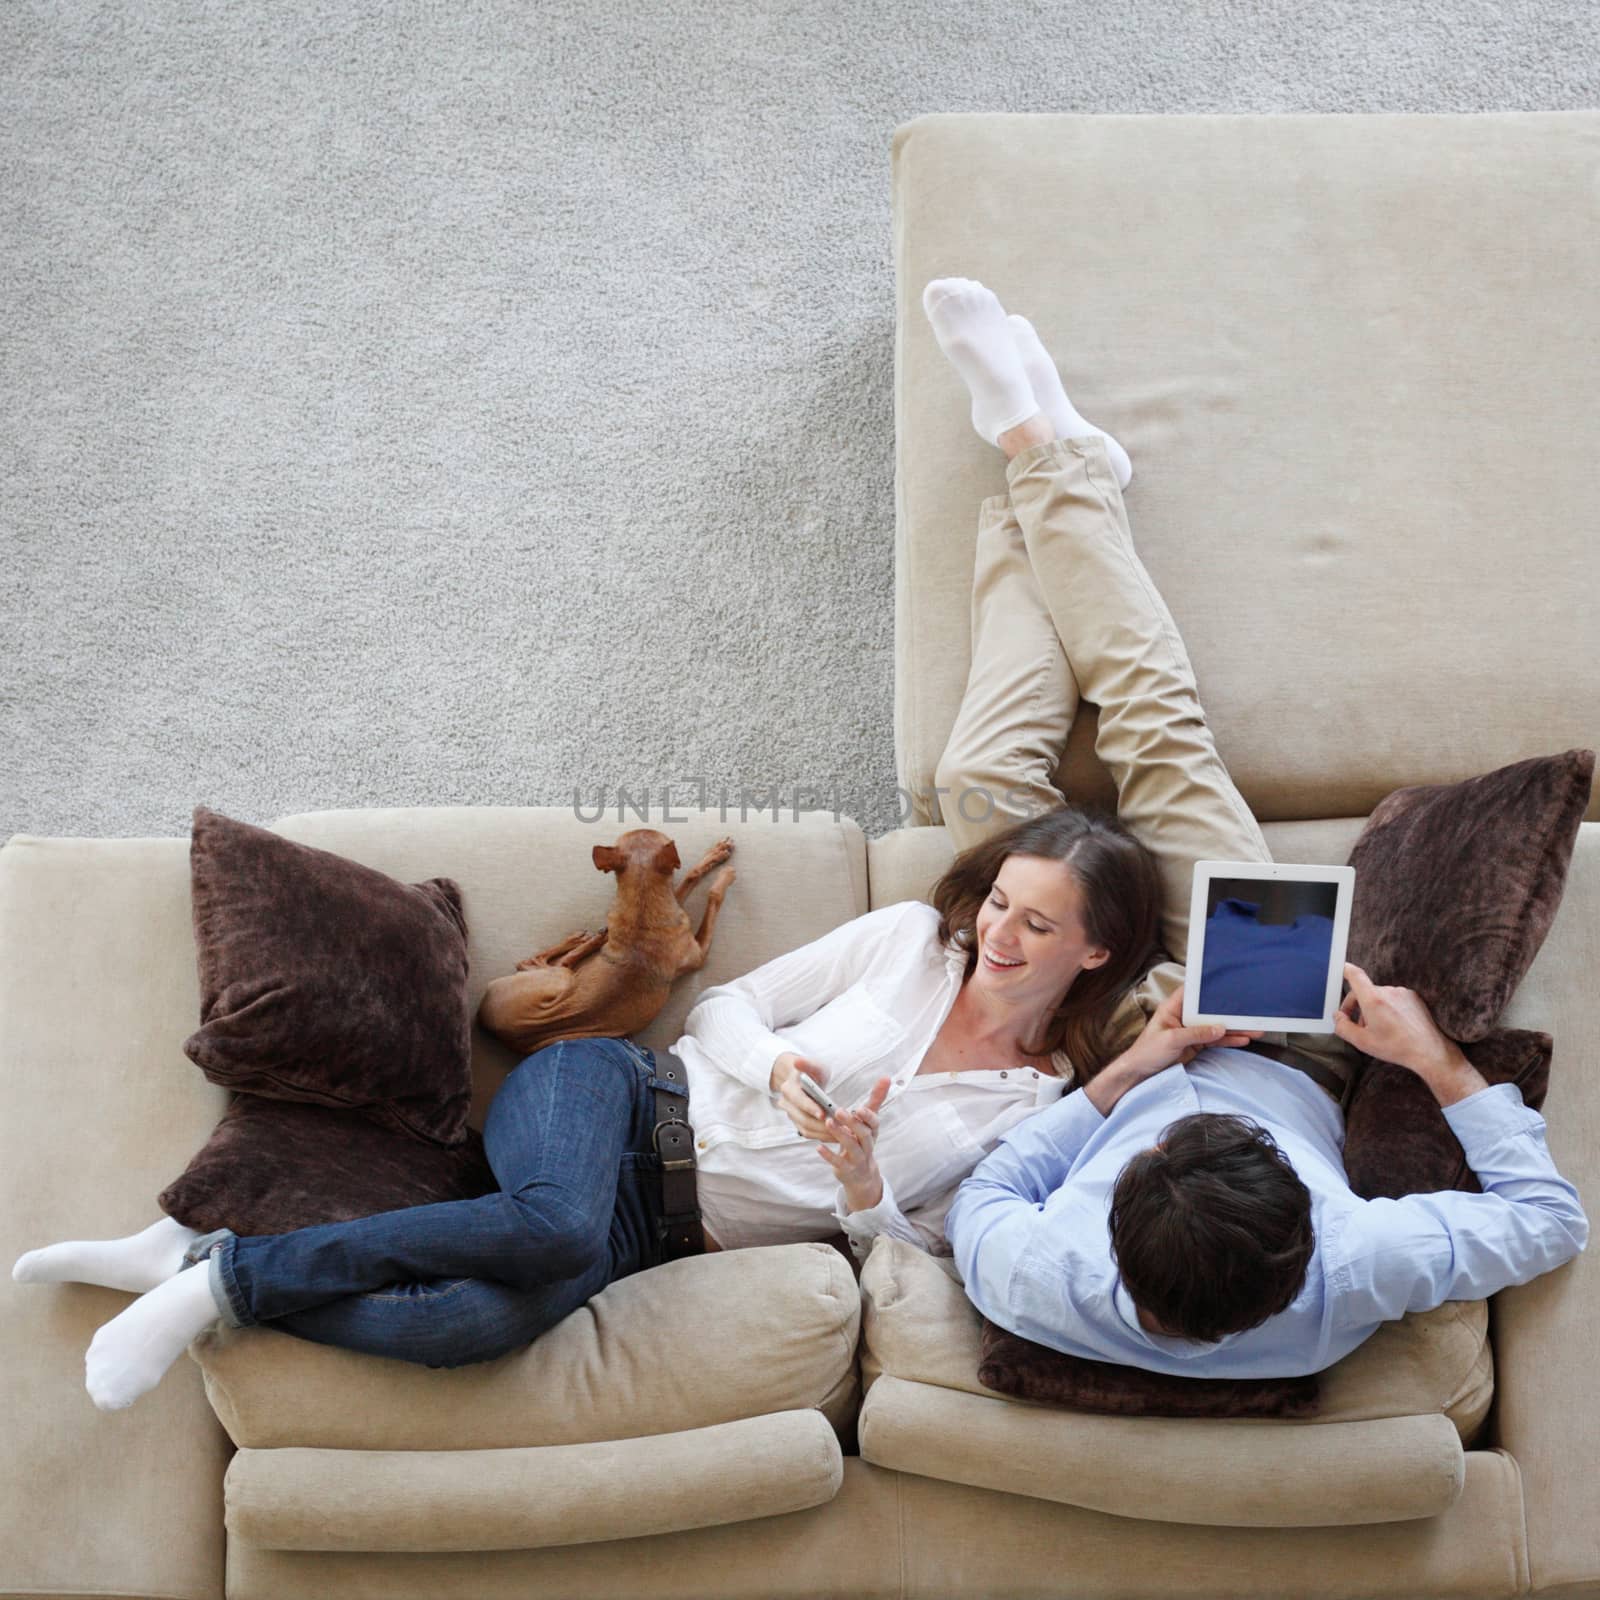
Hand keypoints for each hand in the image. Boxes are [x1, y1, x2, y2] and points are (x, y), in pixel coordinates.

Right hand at [769, 1052, 837, 1140]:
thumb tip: (797, 1061)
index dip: (810, 1108)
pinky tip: (837, 1136)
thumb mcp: (814, 1066)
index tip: (824, 1115)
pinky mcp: (797, 1123)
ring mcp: (791, 1115)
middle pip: (803, 1118)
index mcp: (789, 1088)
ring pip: (805, 1128)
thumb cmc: (812, 1072)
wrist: (803, 1080)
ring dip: (823, 1133)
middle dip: (821, 1125)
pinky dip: (822, 1136)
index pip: (799, 1100)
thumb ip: (808, 1064)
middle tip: (839, 1128)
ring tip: (841, 1133)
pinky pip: (808, 1133)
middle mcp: (786, 1104)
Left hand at [818, 1079, 891, 1210]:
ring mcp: (858, 1159)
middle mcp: (867, 1145)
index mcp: (872, 1132)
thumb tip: (886, 1077)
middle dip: (852, 1123)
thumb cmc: (862, 1140)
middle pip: (864, 1134)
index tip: (860, 1108)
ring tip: (828, 1122)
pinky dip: (829, 1155)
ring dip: (840, 1134)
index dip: (868, 1116)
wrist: (862, 1174)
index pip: (874, 1123)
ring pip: (852, 1147)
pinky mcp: (846, 1169)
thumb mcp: (869, 1121)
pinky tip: (818, 1147)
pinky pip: (839, 1163)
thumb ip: (876, 1099)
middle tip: (838, 1110)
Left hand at [1090, 985, 1258, 1113]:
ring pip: (1216, 1026)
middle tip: (1250, 1012)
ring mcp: (1191, 1031)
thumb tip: (1220, 1028)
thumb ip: (1195, 1034)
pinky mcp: (1196, 1045)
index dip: (1209, 987)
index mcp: (1173, 1008)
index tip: (1229, 984)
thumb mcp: (1171, 1040)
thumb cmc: (1147, 1052)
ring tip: (1255, 1029)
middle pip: (1210, 1011)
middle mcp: (1183, 1016)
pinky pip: (1215, 1041)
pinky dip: (1229, 1041)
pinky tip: (1243, 1039)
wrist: (1140, 1073)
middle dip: (1229, 1011)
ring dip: (1234, 1028)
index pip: (1193, 992)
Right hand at [1332, 963, 1465, 1078]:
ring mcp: (1402, 993)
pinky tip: (1393, 1026)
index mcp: (1373, 1000)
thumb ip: (1343, 1027)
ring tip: (1377, 1029)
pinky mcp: (1414, 997)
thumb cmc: (1396, 1047)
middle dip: (1356, 1006)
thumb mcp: (1362, 1042)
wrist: (1429, 1051)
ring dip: (1373, 1009)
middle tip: (1356, 1025)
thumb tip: (1337, 1017)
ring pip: (1379, 996)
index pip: (1355, 975)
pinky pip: (1393, 999)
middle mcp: (1388, 991)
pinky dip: (1388, 1008)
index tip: (1340, 969)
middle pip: (1364, 991)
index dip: (1345, 970)